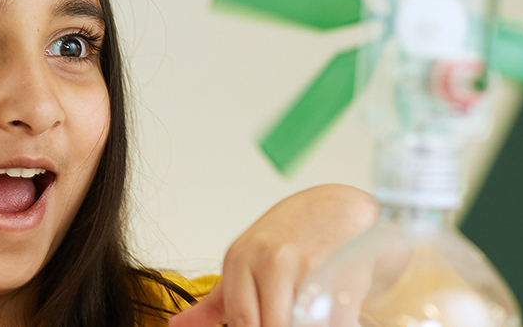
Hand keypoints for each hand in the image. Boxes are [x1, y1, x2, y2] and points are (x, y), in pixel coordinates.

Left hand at [169, 184, 377, 326]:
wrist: (340, 208)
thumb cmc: (291, 236)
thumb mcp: (246, 261)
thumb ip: (216, 302)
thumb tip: (177, 326)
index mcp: (241, 259)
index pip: (240, 320)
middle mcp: (272, 260)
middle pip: (269, 326)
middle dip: (277, 326)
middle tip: (282, 320)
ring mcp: (308, 266)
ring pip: (299, 324)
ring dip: (303, 321)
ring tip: (305, 314)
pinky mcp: (344, 272)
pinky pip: (335, 320)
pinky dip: (332, 321)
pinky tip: (329, 314)